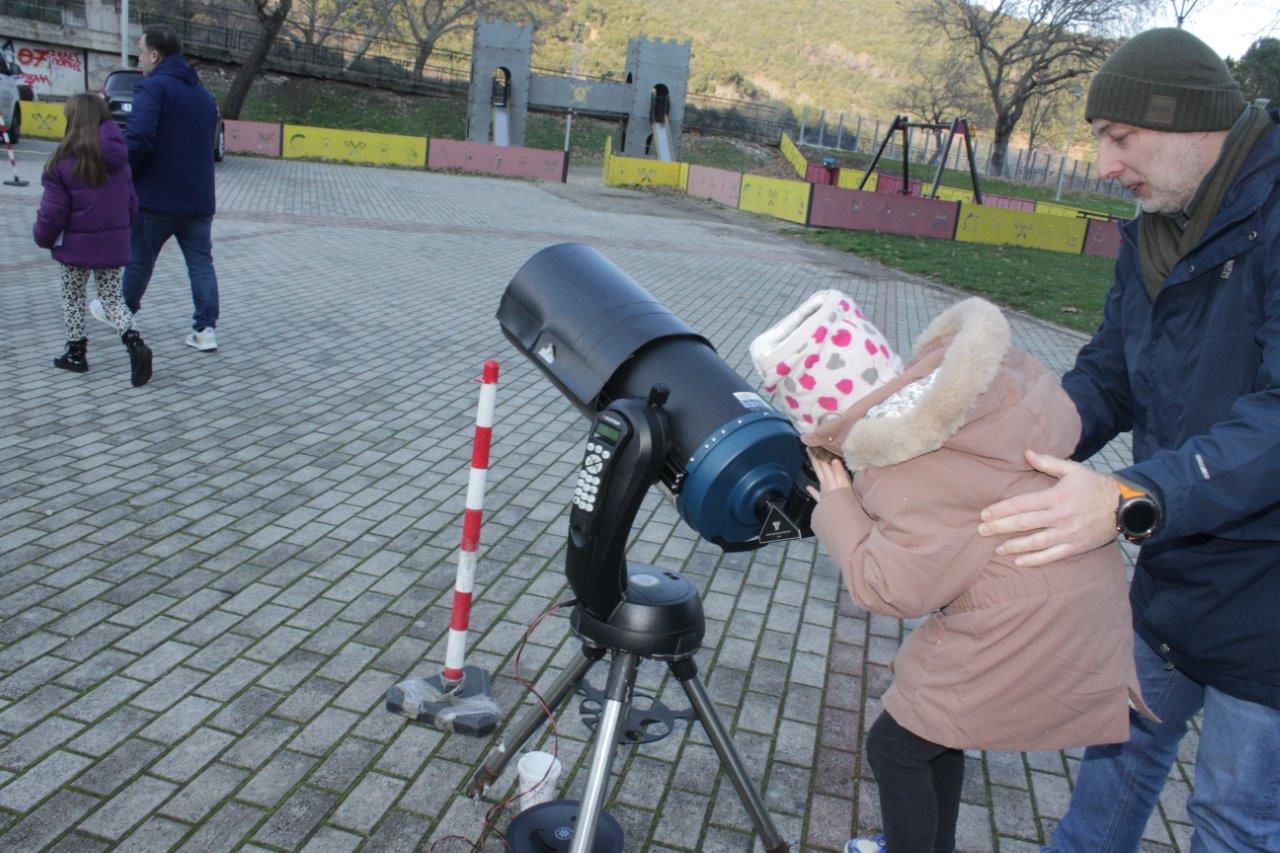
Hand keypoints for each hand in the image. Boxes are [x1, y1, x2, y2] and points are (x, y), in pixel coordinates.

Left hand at [806, 450, 852, 502]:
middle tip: (809, 449)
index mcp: (830, 480)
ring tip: (811, 461)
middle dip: (815, 459)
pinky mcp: (823, 503)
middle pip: (819, 469)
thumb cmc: (843, 504)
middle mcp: (825, 485)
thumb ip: (839, 474)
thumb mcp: (844, 487)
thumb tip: (834, 460)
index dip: (820, 455)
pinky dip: (812, 491)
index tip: (815, 446)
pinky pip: (816, 495)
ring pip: (819, 478)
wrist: (838, 521)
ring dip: (816, 469)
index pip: (824, 465)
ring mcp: (823, 494)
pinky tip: (808, 487)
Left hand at [977, 450, 1119, 566]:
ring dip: (1014, 546)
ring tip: (997, 548)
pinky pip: (1053, 555)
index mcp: (1056, 496)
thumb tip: (1026, 452)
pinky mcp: (1076, 546)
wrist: (1126, 506)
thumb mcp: (1073, 470)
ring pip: (1036, 542)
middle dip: (1000, 527)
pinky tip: (1019, 561)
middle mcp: (1060, 516)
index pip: (1022, 504)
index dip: (1001, 510)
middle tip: (981, 531)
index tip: (984, 514)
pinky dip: (1035, 560)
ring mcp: (1068, 533)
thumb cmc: (1096, 485)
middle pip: (1024, 523)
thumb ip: (1048, 462)